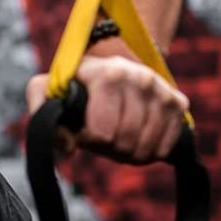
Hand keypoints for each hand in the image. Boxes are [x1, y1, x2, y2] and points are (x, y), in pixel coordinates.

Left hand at [25, 53, 188, 164]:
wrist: (112, 67)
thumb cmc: (76, 84)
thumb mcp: (49, 88)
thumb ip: (42, 111)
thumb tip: (67, 147)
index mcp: (110, 74)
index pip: (103, 133)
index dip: (89, 140)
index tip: (83, 130)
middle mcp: (141, 79)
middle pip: (125, 143)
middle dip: (108, 148)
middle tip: (101, 137)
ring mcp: (163, 90)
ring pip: (146, 149)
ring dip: (128, 153)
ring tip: (116, 136)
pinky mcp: (178, 103)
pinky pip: (165, 147)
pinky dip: (148, 152)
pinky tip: (136, 139)